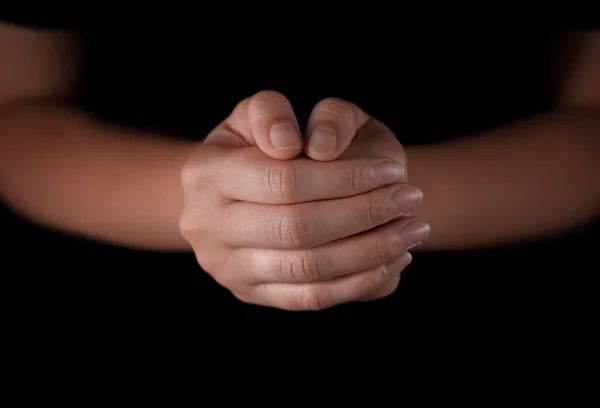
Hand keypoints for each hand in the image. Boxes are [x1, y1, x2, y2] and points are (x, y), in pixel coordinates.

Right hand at [180, 91, 426, 309]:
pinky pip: (310, 298)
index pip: (284, 180)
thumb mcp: (263, 112)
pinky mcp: (251, 294)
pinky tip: (392, 261)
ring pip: (307, 269)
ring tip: (412, 230)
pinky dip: (358, 282)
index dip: (345, 177)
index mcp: (206, 174)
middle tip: (410, 200)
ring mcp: (227, 267)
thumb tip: (306, 146)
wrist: (238, 193)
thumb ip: (275, 112)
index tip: (392, 170)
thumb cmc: (263, 146)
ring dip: (371, 252)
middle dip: (364, 214)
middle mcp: (207, 226)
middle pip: (297, 228)